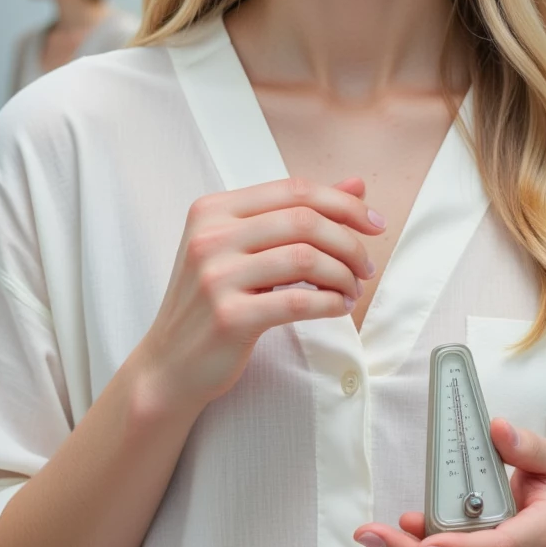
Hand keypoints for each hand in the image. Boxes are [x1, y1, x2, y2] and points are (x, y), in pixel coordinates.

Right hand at [135, 176, 384, 412]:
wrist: (170, 363)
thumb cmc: (215, 301)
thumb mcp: (247, 248)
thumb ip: (298, 214)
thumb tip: (357, 183)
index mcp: (213, 210)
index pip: (293, 190)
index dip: (343, 203)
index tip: (375, 224)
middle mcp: (210, 236)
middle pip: (304, 220)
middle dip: (349, 242)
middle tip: (366, 267)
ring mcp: (215, 276)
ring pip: (305, 258)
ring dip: (343, 275)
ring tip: (352, 290)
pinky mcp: (228, 317)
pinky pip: (298, 300)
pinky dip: (330, 302)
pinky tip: (338, 307)